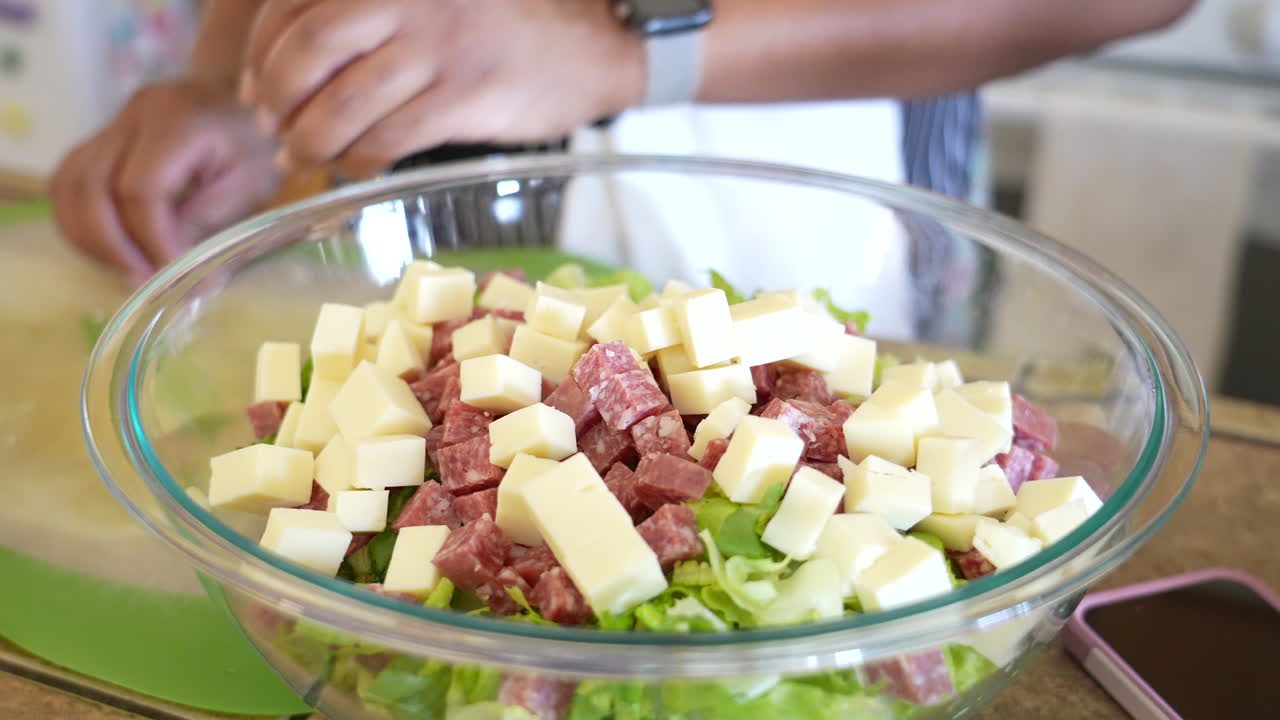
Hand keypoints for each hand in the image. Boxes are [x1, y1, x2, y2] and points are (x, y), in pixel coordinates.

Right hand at [51, 79, 280, 284]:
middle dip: (112, 245)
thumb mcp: (253, 182)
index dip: (152, 240)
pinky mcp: (101, 141)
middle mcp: (132, 116)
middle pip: (89, 186)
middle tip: (144, 283)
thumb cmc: (256, 140)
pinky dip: (83, 224)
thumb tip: (186, 280)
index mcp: (176, 122)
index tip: (176, 277)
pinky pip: (70, 184)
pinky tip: (115, 249)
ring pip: (68, 186)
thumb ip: (212, 222)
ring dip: (90, 238)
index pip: (140, 189)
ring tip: (129, 270)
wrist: (242, 96)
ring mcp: (110, 125)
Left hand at [240, 0, 643, 177]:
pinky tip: (357, 167)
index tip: (254, 88)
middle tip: (274, 128)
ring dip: (311, 140)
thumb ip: (373, 15)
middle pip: (308, 50)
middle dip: (279, 98)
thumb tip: (291, 62)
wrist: (594, 47)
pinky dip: (360, 160)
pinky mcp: (466, 94)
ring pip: (343, 102)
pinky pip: (389, 137)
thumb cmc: (505, 24)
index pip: (295, 4)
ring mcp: (439, 44)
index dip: (262, 52)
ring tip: (303, 158)